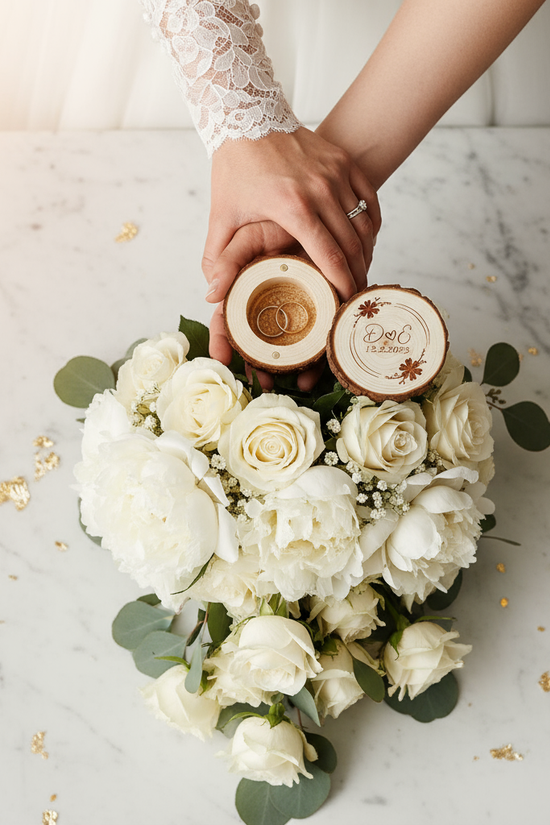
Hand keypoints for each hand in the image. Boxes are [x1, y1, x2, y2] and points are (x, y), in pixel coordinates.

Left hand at [202, 127, 380, 305]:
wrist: (247, 117)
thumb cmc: (235, 170)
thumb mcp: (221, 216)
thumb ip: (217, 258)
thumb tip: (211, 295)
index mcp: (292, 207)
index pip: (329, 256)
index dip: (342, 284)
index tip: (345, 304)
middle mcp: (320, 189)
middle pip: (352, 245)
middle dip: (358, 276)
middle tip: (356, 298)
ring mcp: (335, 173)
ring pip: (364, 224)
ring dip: (367, 253)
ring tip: (362, 274)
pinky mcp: (343, 161)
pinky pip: (369, 200)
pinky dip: (372, 225)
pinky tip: (366, 244)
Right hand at [207, 220, 326, 391]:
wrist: (320, 207)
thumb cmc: (277, 217)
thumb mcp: (247, 236)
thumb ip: (227, 260)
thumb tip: (210, 296)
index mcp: (247, 291)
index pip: (230, 323)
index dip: (223, 342)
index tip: (221, 360)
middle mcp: (271, 304)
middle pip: (262, 344)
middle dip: (261, 368)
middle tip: (263, 385)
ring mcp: (300, 307)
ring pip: (293, 346)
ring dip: (295, 369)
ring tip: (301, 383)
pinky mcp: (327, 306)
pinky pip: (323, 336)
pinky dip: (323, 355)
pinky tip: (322, 370)